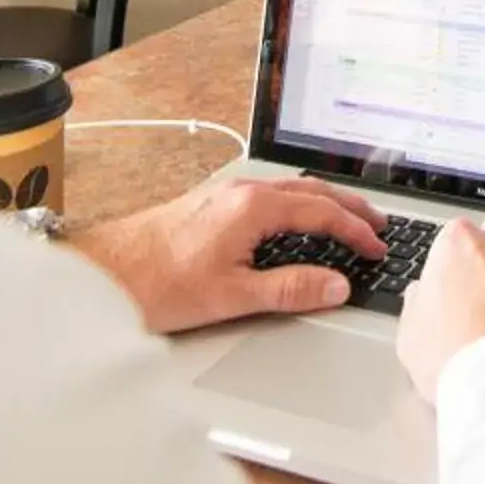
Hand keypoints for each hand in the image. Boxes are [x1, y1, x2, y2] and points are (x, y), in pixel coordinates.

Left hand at [75, 175, 385, 333]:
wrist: (106, 272)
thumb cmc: (158, 282)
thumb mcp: (233, 295)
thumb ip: (290, 289)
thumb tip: (336, 286)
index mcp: (252, 207)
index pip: (321, 212)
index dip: (355, 230)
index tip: (377, 246)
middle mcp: (241, 191)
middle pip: (312, 190)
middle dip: (350, 207)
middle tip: (378, 224)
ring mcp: (225, 193)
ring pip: (290, 188)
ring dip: (325, 202)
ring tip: (348, 219)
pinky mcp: (213, 203)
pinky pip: (270, 193)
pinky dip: (299, 203)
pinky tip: (297, 220)